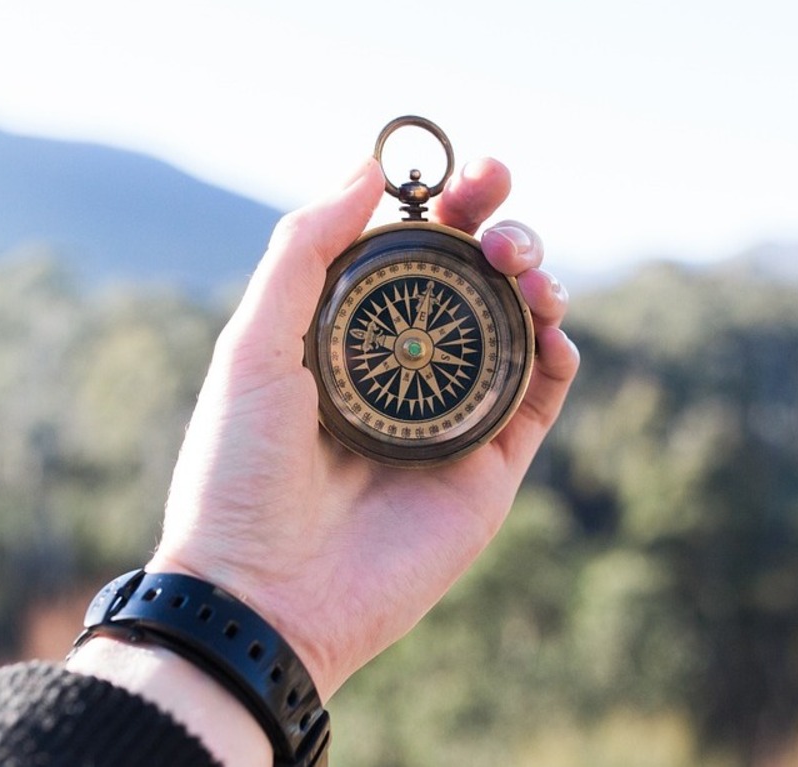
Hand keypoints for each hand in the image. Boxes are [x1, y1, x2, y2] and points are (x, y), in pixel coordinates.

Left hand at [148, 156, 578, 697]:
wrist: (264, 594)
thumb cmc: (239, 472)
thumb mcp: (254, 344)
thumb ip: (306, 250)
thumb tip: (368, 166)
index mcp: (345, 336)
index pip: (411, 253)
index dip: (446, 205)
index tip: (468, 173)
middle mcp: (403, 370)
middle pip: (474, 280)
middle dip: (500, 229)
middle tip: (500, 213)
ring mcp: (450, 418)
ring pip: (517, 328)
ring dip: (535, 280)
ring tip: (524, 268)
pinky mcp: (488, 469)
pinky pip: (541, 398)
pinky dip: (558, 352)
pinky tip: (550, 326)